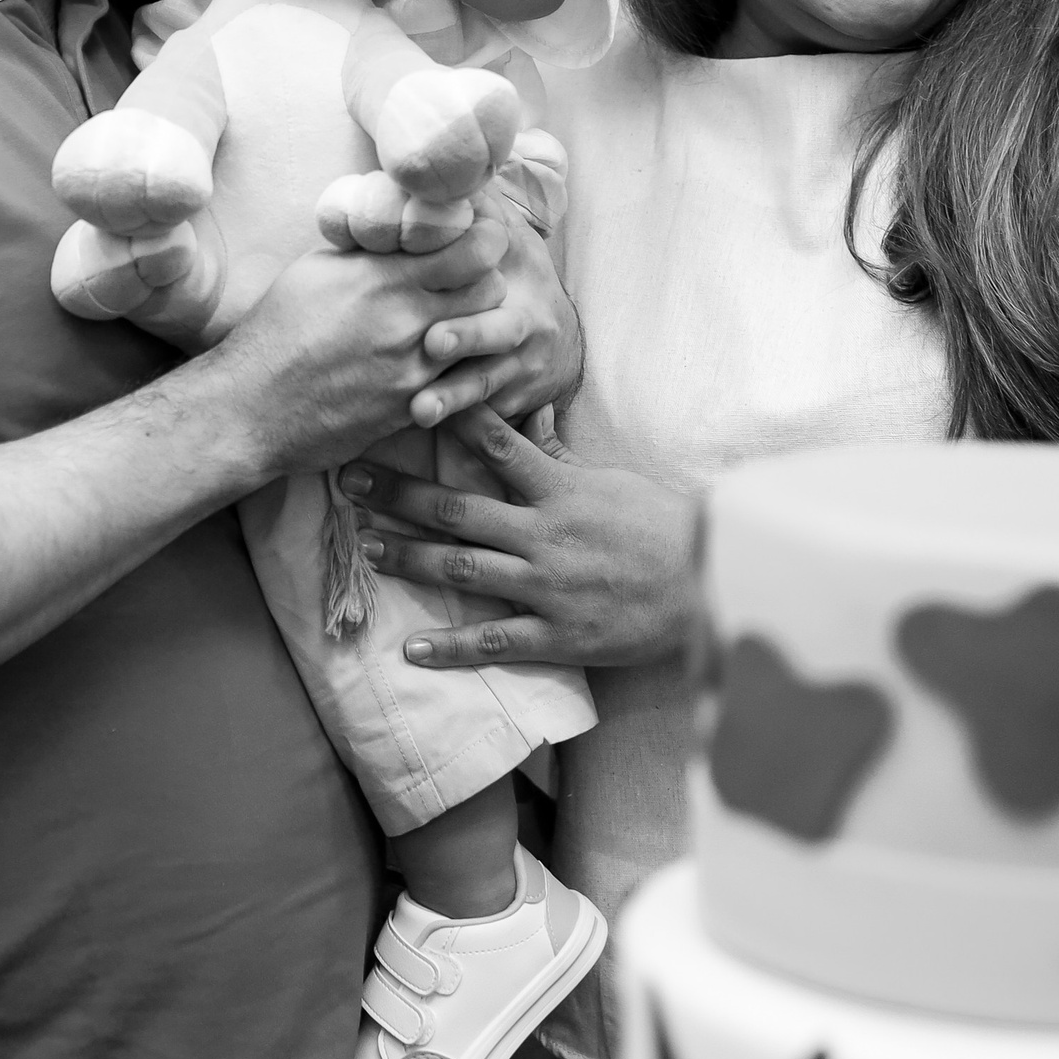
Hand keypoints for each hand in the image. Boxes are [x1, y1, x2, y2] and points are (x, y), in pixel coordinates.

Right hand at [220, 198, 522, 479]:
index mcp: (384, 279)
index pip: (474, 250)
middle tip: (467, 279)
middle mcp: (408, 323)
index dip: (483, 240)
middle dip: (486, 280)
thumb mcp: (315, 270)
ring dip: (475, 325)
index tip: (475, 237)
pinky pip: (459, 380)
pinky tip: (432, 358)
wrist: (253, 408)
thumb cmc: (275, 332)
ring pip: (482, 338)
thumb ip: (366, 249)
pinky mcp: (412, 408)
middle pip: (491, 292)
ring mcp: (415, 370)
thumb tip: (397, 226)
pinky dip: (455, 366)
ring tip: (450, 319)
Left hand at [336, 406, 705, 672]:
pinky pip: (494, 642)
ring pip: (464, 570)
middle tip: (350, 481)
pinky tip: (411, 650)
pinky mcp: (557, 635)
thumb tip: (529, 412)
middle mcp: (544, 535)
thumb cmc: (661, 526)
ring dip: (409, 557)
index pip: (496, 446)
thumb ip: (559, 455)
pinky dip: (450, 649)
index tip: (402, 408)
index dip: (448, 425)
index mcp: (560, 489)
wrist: (708, 583)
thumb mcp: (610, 480)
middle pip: (458, 510)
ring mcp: (547, 587)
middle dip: (399, 494)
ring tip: (367, 546)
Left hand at [405, 195, 579, 429]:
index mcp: (519, 284)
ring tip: (419, 412)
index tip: (435, 312)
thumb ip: (479, 208)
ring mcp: (521, 374)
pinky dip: (463, 429)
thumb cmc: (517, 278)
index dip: (467, 297)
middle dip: (464, 341)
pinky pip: (491, 420)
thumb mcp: (508, 238)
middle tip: (431, 344)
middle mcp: (524, 332)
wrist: (560, 340)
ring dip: (454, 400)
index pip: (494, 287)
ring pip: (487, 388)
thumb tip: (444, 168)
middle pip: (494, 340)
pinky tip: (423, 435)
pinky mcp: (514, 407)